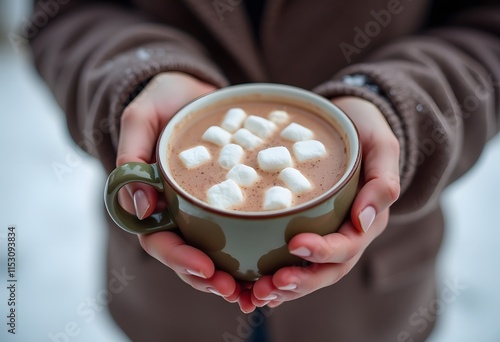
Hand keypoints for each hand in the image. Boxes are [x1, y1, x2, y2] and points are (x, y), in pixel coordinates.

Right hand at [116, 72, 239, 302]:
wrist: (191, 90)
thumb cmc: (161, 102)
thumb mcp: (140, 119)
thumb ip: (132, 156)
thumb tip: (141, 207)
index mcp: (151, 201)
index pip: (158, 241)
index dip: (179, 259)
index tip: (204, 268)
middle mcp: (176, 211)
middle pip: (188, 257)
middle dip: (209, 279)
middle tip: (235, 290)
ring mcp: (203, 208)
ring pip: (214, 251)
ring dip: (232, 275)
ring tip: (257, 288)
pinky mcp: (229, 199)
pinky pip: (239, 228)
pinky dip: (251, 249)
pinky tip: (272, 261)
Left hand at [248, 96, 400, 309]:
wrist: (349, 123)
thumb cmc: (365, 131)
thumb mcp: (381, 146)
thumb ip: (382, 181)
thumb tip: (364, 221)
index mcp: (367, 220)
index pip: (348, 246)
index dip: (323, 251)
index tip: (295, 244)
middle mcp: (347, 235)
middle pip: (327, 271)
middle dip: (299, 282)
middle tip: (268, 285)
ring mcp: (327, 236)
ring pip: (308, 272)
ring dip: (283, 288)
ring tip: (254, 293)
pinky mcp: (307, 230)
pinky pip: (293, 260)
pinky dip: (274, 277)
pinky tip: (250, 285)